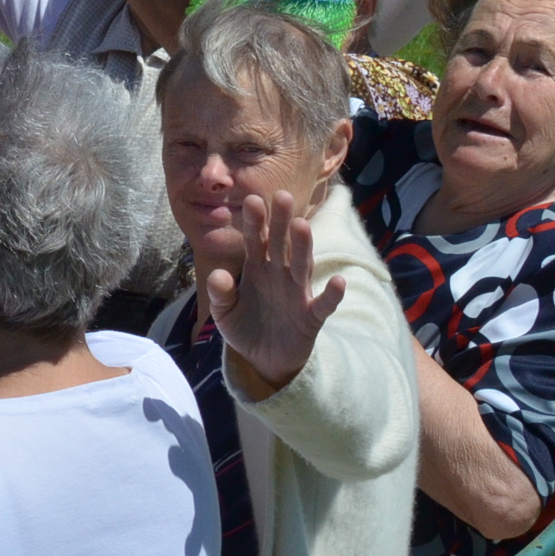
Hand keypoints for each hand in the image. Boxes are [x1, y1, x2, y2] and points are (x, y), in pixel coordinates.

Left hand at [204, 191, 345, 395]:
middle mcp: (280, 276)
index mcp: (258, 269)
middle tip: (282, 195)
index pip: (257, 241)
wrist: (263, 359)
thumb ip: (221, 294)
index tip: (252, 199)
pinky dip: (331, 295)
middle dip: (281, 222)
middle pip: (281, 245)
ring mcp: (298, 294)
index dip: (256, 222)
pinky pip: (323, 305)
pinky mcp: (311, 318)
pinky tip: (337, 282)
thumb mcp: (225, 313)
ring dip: (303, 248)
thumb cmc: (245, 327)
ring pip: (302, 266)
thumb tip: (217, 275)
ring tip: (301, 226)